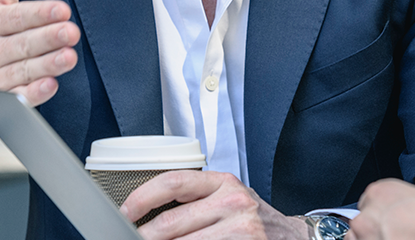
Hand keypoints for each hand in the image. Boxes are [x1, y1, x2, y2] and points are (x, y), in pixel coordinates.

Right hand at [0, 0, 80, 154]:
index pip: (17, 17)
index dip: (40, 13)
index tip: (63, 9)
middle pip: (23, 44)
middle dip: (48, 38)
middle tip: (71, 32)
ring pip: (23, 71)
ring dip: (47, 64)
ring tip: (69, 57)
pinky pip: (18, 100)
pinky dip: (33, 94)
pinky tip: (50, 85)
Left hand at [123, 170, 308, 239]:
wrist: (290, 238)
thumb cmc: (251, 218)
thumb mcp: (227, 197)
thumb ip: (194, 199)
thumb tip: (145, 214)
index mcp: (223, 182)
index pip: (173, 181)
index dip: (142, 197)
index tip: (124, 212)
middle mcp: (232, 202)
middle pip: (171, 221)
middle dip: (144, 236)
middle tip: (130, 239)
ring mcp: (240, 229)